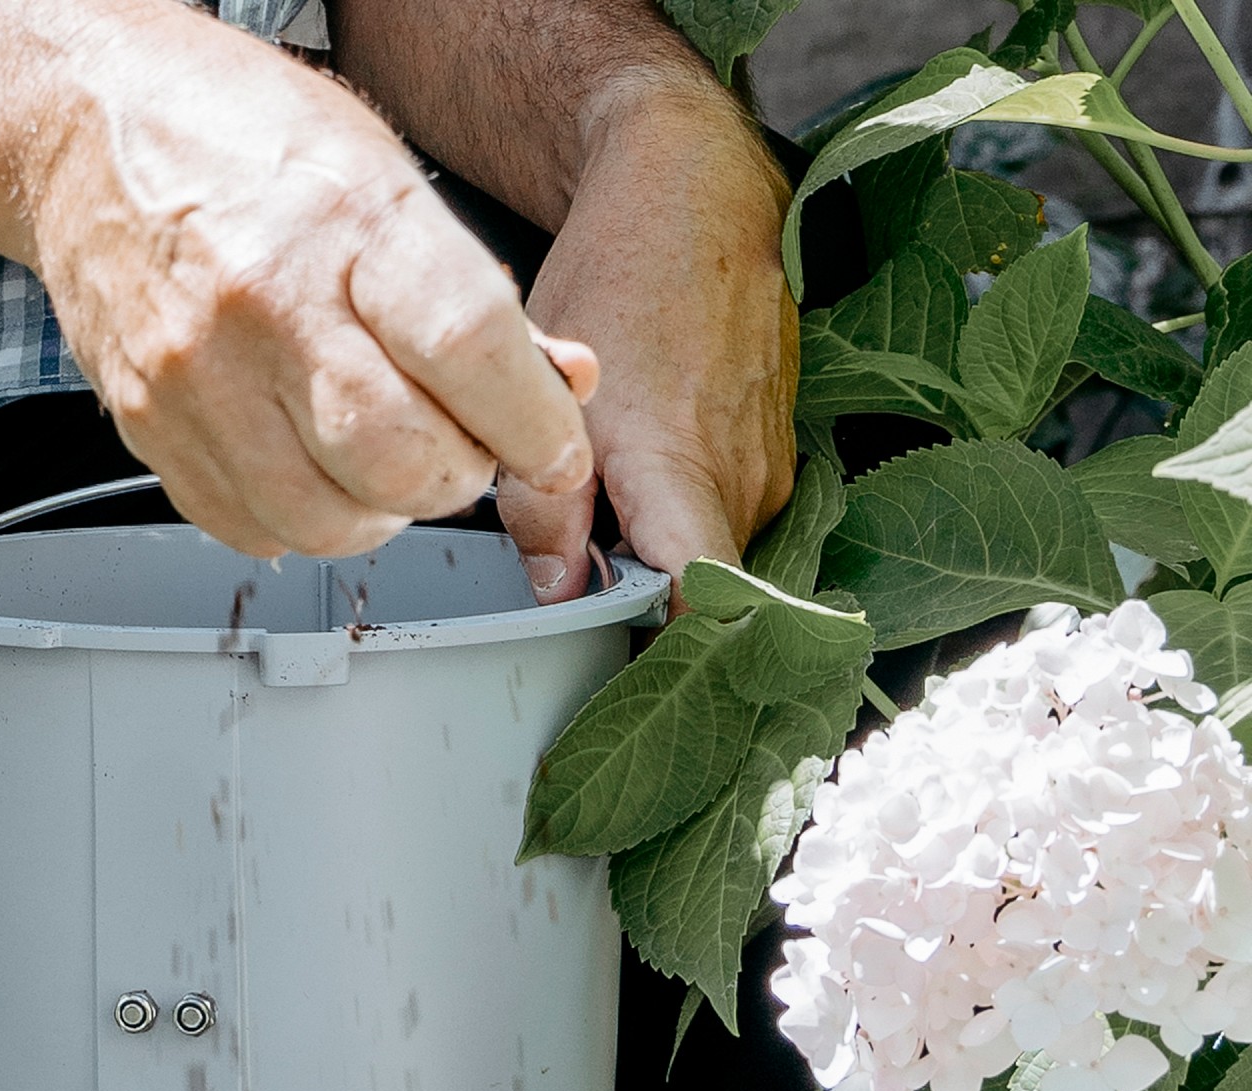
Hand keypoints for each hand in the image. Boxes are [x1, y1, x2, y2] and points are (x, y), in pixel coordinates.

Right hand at [26, 6, 597, 557]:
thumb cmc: (241, 143)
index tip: (552, 449)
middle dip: (456, 478)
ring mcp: (197, 378)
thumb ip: (473, 297)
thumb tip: (559, 385)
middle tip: (459, 451)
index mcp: (345, 224)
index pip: (469, 352)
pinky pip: (249, 531)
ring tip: (382, 465)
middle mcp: (263, 304)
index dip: (532, 426)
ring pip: (325, 522)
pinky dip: (300, 523)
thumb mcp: (385, 180)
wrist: (90, 127)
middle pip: (397, 462)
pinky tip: (310, 471)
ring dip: (380, 515)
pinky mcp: (150, 429)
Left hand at [498, 80, 797, 604]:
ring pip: (707, 556)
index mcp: (685, 475)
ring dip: (655, 553)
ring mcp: (770, 471)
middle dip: (637, 599)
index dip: (666, 653)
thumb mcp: (552, 396)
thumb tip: (556, 590)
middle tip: (581, 572)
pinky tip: (640, 473)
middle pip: (694, 593)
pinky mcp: (776, 455)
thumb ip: (544, 510)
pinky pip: (722, 519)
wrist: (698, 191)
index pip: (702, 608)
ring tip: (606, 505)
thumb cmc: (623, 277)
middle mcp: (745, 485)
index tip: (625, 669)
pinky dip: (677, 516)